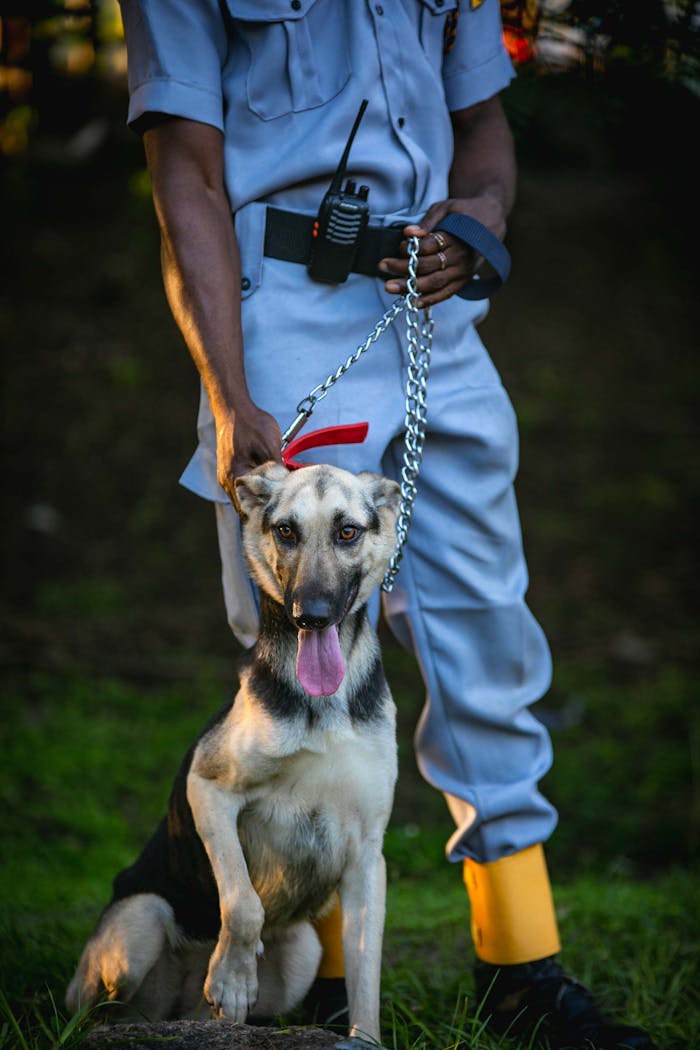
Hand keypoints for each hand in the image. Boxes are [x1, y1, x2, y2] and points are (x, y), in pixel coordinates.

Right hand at [215, 401, 282, 508]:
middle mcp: (227, 480)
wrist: (234, 407)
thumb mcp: (271, 448)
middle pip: (245, 505)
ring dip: (258, 498)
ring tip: (276, 501)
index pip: (249, 508)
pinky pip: (242, 485)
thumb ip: (278, 470)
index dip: (265, 514)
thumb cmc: (251, 425)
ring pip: (244, 495)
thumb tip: (289, 486)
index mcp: (235, 477)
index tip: (279, 517)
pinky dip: (254, 488)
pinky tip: (268, 486)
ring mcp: (226, 475)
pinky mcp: (230, 468)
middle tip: (280, 513)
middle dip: (262, 509)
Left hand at [379, 195, 506, 308]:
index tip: (399, 246)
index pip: (430, 246)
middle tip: (383, 266)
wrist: (491, 222)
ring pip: (435, 284)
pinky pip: (445, 294)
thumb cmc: (464, 213)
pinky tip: (412, 302)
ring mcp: (463, 272)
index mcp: (457, 237)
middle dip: (404, 268)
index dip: (412, 248)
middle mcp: (460, 257)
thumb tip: (410, 233)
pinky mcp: (463, 281)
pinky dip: (429, 300)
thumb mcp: (447, 207)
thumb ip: (428, 220)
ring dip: (410, 287)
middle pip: (429, 267)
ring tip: (390, 287)